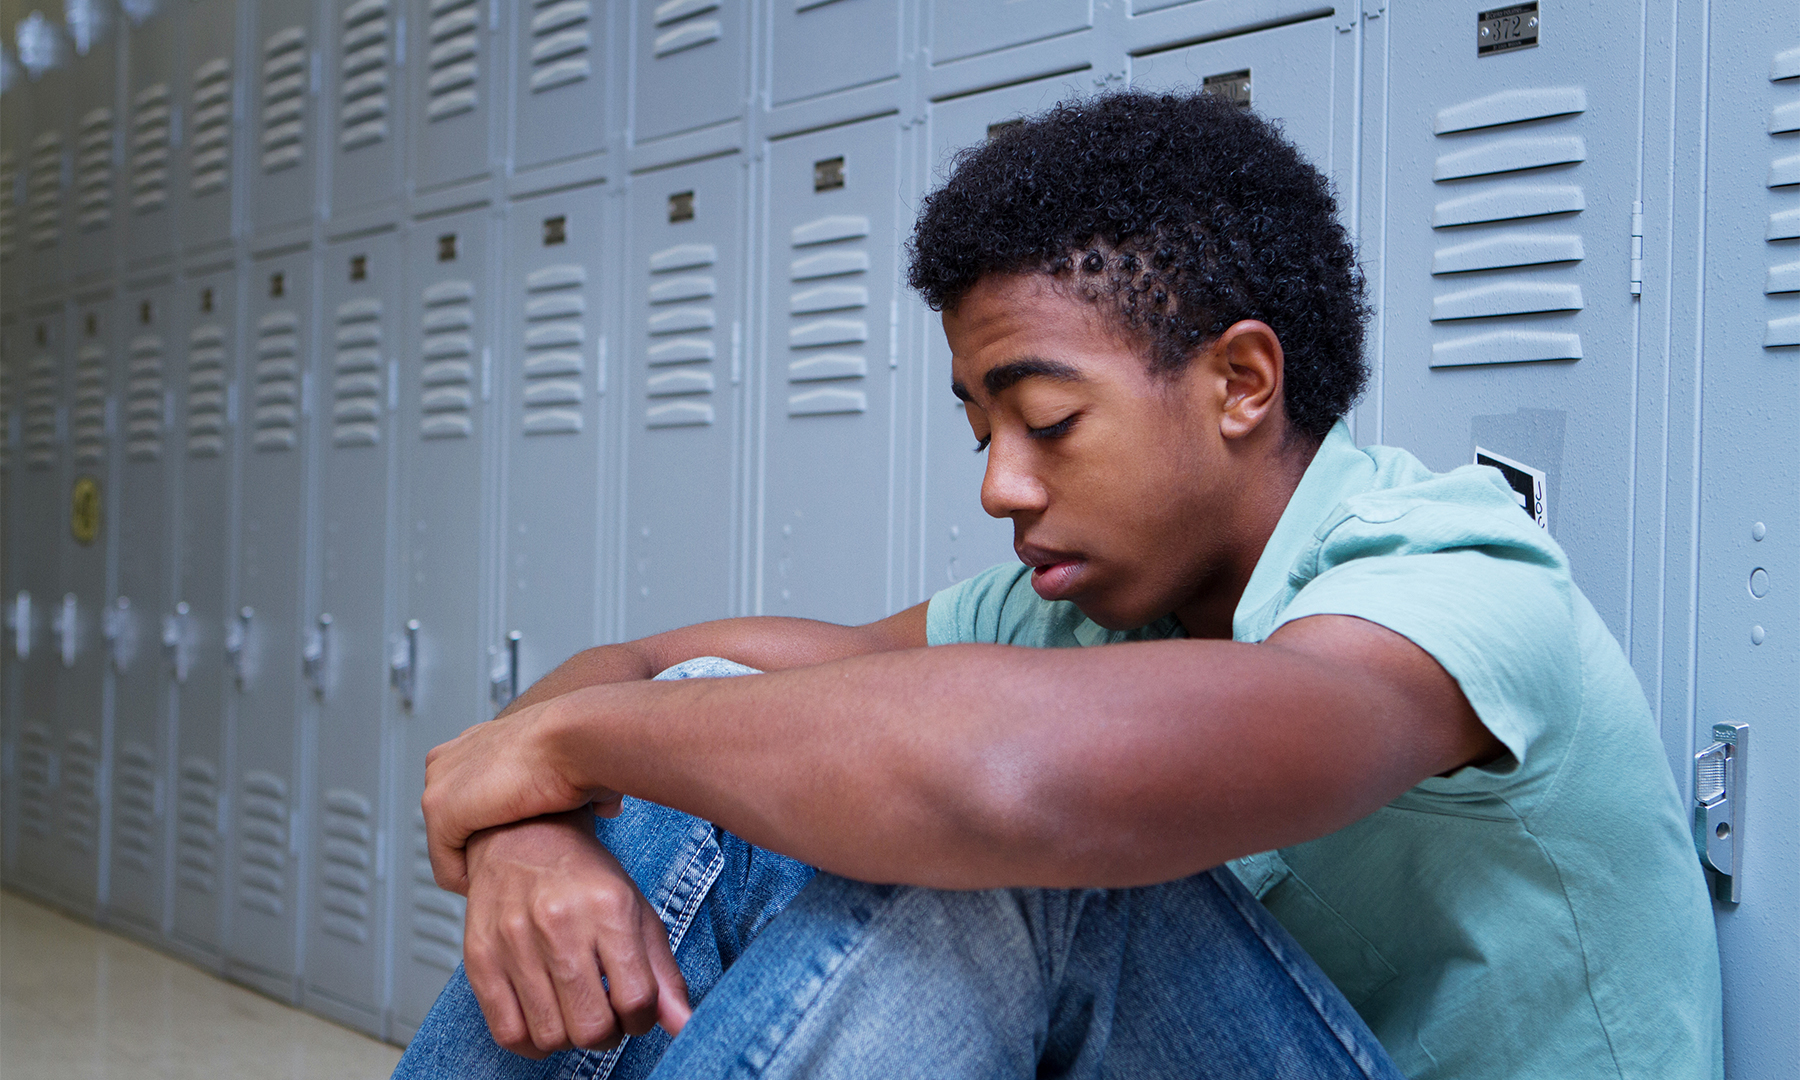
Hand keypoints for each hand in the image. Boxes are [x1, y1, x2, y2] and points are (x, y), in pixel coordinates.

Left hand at [423, 693, 619, 892]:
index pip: (469, 794)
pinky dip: (467, 883)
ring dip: (474, 868)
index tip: (516, 850)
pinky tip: (494, 891)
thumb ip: (579, 789)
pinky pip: (445, 865)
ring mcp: (440, 781)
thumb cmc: (582, 748)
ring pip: (446, 845)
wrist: (573, 739)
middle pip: (452, 821)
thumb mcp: (576, 767)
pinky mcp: (440, 809)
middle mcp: (452, 757)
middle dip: (478, 849)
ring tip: (504, 886)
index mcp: (480, 743)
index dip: (493, 827)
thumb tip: (607, 808)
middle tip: (509, 873)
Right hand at [462, 810, 691, 1057]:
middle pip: (592, 1027)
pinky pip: (508, 1033)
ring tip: (574, 1013)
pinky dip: (532, 1043)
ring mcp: (514, 942)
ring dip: (570, 1039)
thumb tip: (684, 1025)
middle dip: (608, 1035)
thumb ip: (663, 972)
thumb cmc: (584, 877)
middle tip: (606, 1016)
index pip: (636, 999)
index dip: (642, 1019)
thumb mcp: (636, 911)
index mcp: (608, 907)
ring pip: (551, 1037)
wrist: (522, 836)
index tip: (636, 1010)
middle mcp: (559, 923)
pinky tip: (545, 1018)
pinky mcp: (479, 958)